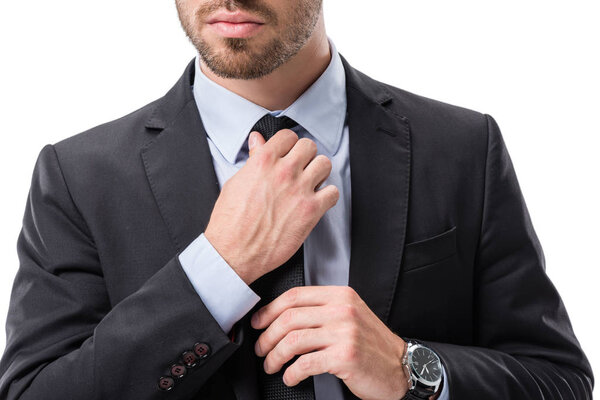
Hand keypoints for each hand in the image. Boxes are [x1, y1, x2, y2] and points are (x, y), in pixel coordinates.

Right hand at [204, 129, 338, 284]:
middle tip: (300, 167)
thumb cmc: (230, 222)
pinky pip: (333, 193)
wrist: (233, 252)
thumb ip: (253, 159)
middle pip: (309, 146)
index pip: (288, 136)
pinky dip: (327, 196)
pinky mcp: (311, 211)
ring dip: (319, 172)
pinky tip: (317, 201)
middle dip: (305, 156)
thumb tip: (257, 141)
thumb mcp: (236, 182)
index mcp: (264, 161)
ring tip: (310, 182)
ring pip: (324, 164)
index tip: (288, 152)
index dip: (289, 144)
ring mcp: (300, 190)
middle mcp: (284, 172)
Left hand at [250, 286, 409, 399]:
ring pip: (293, 340)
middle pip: (289, 318)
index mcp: (340, 296)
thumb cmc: (371, 344)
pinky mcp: (345, 357)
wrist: (400, 366)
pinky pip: (305, 364)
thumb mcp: (349, 315)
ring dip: (275, 356)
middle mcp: (342, 310)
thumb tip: (281, 316)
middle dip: (267, 337)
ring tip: (272, 365)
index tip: (258, 323)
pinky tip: (290, 377)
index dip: (269, 310)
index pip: (294, 295)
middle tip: (261, 349)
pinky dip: (291, 373)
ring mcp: (344, 333)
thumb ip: (321, 310)